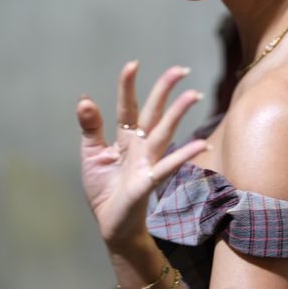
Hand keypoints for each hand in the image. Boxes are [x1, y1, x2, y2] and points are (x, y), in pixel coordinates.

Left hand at [77, 61, 208, 248]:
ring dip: (178, 113)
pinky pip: (168, 166)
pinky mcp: (148, 181)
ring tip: (194, 94)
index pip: (128, 107)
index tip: (133, 64)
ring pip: (164, 132)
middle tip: (181, 69)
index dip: (128, 86)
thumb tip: (85, 98)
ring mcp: (147, 162)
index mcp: (124, 137)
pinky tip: (202, 145)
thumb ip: (90, 127)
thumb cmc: (104, 189)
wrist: (111, 224)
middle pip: (153, 112)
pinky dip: (184, 155)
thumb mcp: (91, 154)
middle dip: (166, 90)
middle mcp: (140, 145)